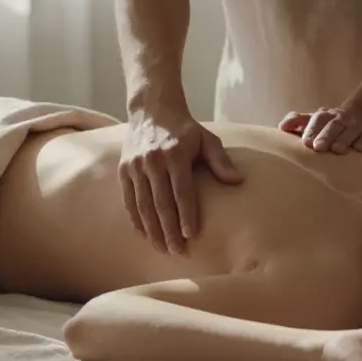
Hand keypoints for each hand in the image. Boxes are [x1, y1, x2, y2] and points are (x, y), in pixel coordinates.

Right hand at [119, 109, 242, 254]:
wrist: (152, 110)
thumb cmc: (185, 129)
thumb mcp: (206, 139)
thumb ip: (220, 161)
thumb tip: (237, 181)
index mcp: (174, 155)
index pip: (181, 192)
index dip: (186, 215)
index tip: (191, 236)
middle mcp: (152, 161)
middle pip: (161, 203)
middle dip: (169, 230)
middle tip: (177, 251)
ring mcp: (135, 166)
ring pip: (143, 205)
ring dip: (152, 229)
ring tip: (162, 248)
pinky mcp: (124, 169)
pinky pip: (128, 199)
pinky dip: (136, 219)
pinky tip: (143, 234)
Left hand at [279, 105, 361, 154]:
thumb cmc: (333, 124)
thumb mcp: (316, 120)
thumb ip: (298, 122)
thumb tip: (281, 127)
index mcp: (324, 116)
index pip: (316, 119)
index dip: (310, 129)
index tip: (305, 142)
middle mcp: (340, 119)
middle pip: (333, 125)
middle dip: (325, 135)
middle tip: (318, 147)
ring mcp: (357, 126)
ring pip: (350, 131)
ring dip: (344, 139)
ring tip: (337, 149)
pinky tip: (359, 150)